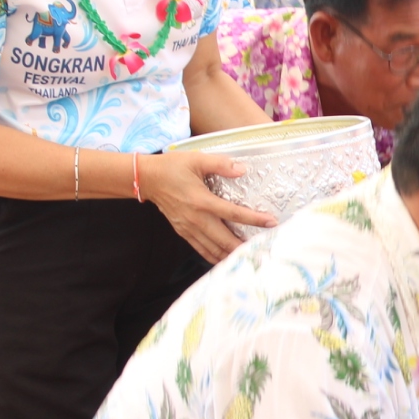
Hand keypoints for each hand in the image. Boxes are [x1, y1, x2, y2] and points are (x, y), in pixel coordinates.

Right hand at [140, 151, 276, 264]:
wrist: (147, 179)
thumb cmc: (172, 167)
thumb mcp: (197, 159)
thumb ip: (221, 164)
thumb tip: (243, 169)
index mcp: (202, 201)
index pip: (233, 213)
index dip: (254, 219)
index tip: (271, 222)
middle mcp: (197, 219)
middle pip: (225, 240)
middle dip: (245, 247)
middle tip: (263, 251)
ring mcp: (189, 228)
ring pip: (214, 249)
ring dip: (231, 256)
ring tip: (249, 259)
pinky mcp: (184, 232)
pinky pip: (202, 249)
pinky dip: (215, 257)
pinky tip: (226, 260)